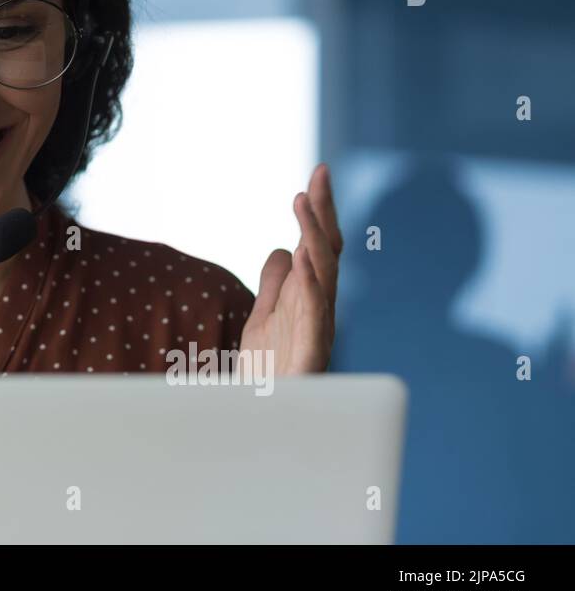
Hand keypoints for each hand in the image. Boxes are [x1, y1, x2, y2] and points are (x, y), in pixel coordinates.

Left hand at [239, 163, 341, 374]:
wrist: (266, 418)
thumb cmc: (271, 371)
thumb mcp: (264, 318)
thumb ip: (274, 285)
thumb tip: (283, 251)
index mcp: (307, 295)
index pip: (316, 244)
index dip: (317, 211)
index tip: (316, 174)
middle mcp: (318, 307)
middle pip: (325, 251)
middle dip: (323, 211)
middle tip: (319, 172)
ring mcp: (317, 328)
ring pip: (323, 275)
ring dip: (313, 236)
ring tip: (303, 202)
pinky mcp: (311, 352)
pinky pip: (316, 314)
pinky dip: (311, 284)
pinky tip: (302, 257)